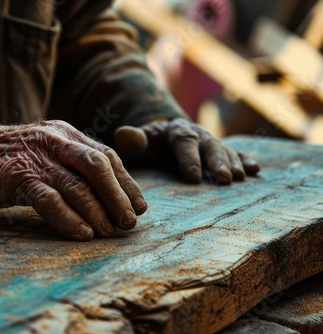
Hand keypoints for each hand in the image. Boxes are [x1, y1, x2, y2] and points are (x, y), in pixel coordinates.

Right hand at [0, 120, 146, 239]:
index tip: (139, 205)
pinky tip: (82, 233)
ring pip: (77, 185)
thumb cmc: (9, 155)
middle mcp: (55, 141)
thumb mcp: (45, 147)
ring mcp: (36, 158)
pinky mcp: (17, 177)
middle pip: (98, 167)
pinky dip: (69, 219)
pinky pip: (50, 200)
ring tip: (110, 232)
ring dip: (98, 211)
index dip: (127, 182)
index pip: (106, 155)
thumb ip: (72, 161)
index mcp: (65, 133)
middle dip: (118, 196)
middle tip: (129, 222)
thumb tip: (105, 191)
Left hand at [113, 118, 259, 183]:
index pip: (183, 141)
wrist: (163, 137)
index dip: (189, 158)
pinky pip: (236, 152)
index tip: (193, 178)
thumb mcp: (139, 143)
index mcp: (174, 131)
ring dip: (233, 163)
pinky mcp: (221, 150)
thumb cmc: (149, 146)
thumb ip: (133, 140)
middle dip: (218, 161)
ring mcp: (210, 141)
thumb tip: (122, 134)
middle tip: (225, 179)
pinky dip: (246, 160)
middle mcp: (196, 133)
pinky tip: (255, 170)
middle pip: (208, 145)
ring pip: (224, 149)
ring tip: (240, 178)